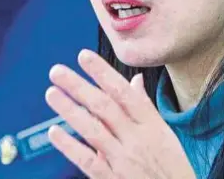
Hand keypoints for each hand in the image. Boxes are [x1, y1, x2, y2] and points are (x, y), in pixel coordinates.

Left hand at [45, 49, 195, 178]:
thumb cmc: (171, 167)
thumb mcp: (164, 134)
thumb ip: (144, 107)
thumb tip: (134, 80)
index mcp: (152, 124)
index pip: (124, 92)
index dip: (102, 73)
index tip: (83, 56)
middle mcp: (137, 139)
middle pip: (104, 107)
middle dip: (79, 86)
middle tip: (57, 71)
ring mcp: (124, 161)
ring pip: (93, 130)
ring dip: (70, 110)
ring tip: (51, 93)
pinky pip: (88, 161)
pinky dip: (70, 146)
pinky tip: (55, 132)